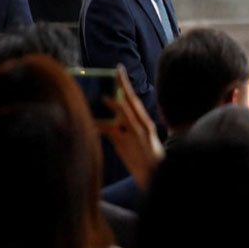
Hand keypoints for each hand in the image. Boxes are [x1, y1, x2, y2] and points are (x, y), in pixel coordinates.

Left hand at [97, 64, 163, 188]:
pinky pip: (112, 131)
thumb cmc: (147, 162)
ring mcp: (136, 134)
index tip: (120, 72)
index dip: (127, 86)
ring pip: (124, 112)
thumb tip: (108, 124)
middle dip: (123, 85)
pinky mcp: (126, 144)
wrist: (155, 176)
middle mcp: (143, 125)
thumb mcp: (141, 144)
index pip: (135, 100)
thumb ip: (127, 131)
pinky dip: (102, 125)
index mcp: (146, 124)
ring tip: (102, 94)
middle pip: (132, 100)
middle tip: (115, 71)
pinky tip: (93, 122)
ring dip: (113, 102)